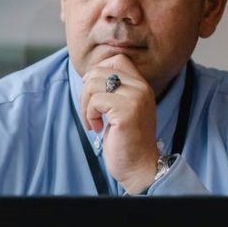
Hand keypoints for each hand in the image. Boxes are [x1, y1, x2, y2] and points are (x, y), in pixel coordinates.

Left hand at [80, 54, 160, 193]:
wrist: (139, 166)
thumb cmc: (125, 140)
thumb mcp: (121, 108)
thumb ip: (112, 90)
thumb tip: (88, 76)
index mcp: (141, 85)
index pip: (116, 60)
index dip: (98, 74)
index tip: (95, 97)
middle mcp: (141, 88)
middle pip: (99, 71)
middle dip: (86, 93)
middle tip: (90, 114)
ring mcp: (135, 98)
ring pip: (93, 84)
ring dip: (86, 106)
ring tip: (93, 122)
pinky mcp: (126, 111)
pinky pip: (95, 101)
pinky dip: (89, 116)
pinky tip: (98, 128)